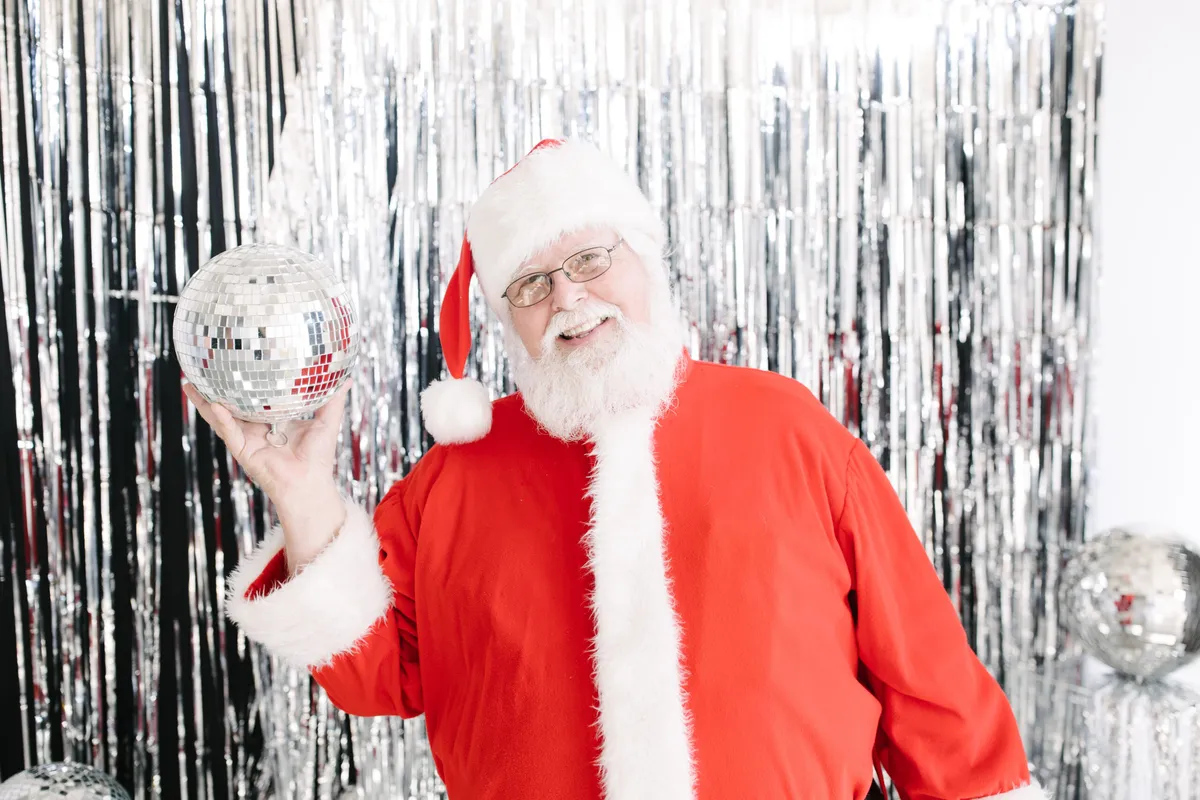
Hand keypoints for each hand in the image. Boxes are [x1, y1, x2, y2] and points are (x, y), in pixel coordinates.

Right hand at [182, 380, 349, 569]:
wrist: (310, 484)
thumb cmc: (318, 458)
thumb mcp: (326, 421)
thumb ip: (333, 400)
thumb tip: (346, 377)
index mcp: (273, 419)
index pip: (255, 396)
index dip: (245, 381)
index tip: (237, 361)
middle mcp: (256, 428)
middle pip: (231, 404)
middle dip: (215, 389)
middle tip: (202, 368)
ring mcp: (247, 439)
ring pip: (221, 418)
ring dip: (205, 402)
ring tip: (190, 385)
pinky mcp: (243, 451)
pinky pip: (229, 433)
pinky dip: (222, 419)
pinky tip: (213, 405)